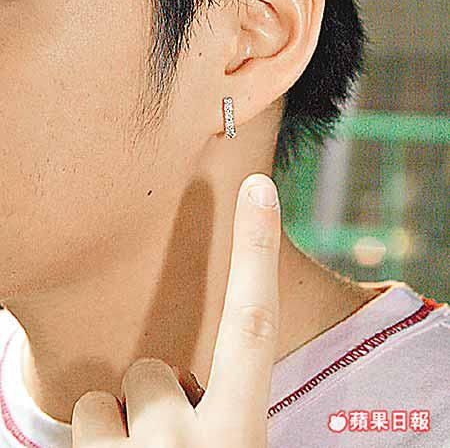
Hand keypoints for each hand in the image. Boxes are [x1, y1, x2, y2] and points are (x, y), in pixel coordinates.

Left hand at [71, 173, 280, 446]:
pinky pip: (83, 420)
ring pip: (108, 398)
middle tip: (168, 439)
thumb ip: (231, 409)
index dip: (257, 251)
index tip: (258, 188)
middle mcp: (191, 446)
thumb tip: (196, 378)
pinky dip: (97, 444)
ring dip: (123, 427)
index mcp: (241, 437)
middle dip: (152, 390)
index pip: (254, 327)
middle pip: (151, 369)